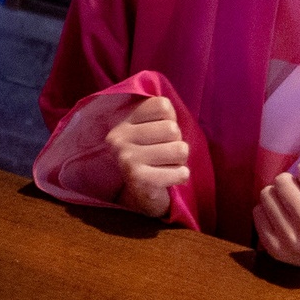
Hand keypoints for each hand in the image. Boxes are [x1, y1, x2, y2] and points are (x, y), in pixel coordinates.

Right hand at [103, 94, 192, 219]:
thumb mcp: (150, 127)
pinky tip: (167, 179)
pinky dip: (181, 176)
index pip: (163, 105)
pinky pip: (181, 172)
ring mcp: (125, 157)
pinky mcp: (137, 178)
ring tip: (165, 165)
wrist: (140, 195)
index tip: (159, 134)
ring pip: (180, 149)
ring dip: (179, 161)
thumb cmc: (152, 155)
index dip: (170, 120)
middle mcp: (118, 136)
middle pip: (172, 128)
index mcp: (121, 119)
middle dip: (176, 143)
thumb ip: (160, 113)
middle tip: (163, 155)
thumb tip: (172, 104)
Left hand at [254, 159, 299, 271]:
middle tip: (298, 193)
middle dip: (290, 182)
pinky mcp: (273, 248)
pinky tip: (281, 218)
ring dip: (277, 196)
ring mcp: (289, 238)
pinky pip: (257, 212)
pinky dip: (267, 211)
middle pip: (282, 180)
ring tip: (289, 205)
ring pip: (266, 194)